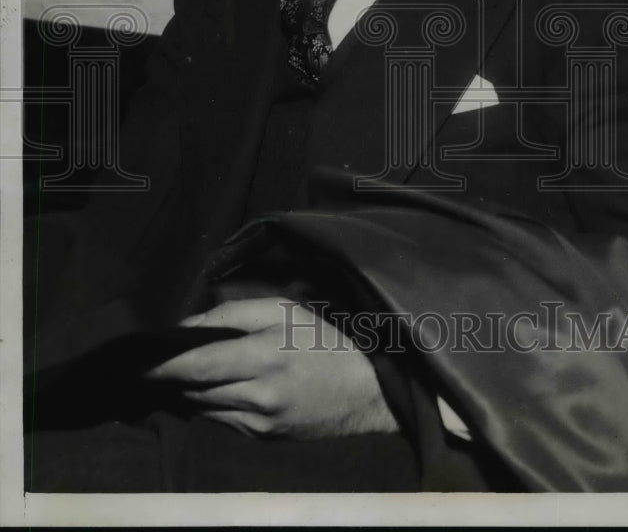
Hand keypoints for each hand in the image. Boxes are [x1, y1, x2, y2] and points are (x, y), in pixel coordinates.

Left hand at [145, 297, 398, 438]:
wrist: (369, 389)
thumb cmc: (326, 338)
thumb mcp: (284, 310)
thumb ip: (231, 316)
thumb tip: (186, 327)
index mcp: (263, 358)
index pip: (196, 365)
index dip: (162, 365)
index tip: (136, 361)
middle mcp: (258, 398)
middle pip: (194, 390)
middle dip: (171, 377)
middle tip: (150, 363)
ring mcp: (260, 425)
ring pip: (205, 408)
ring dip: (189, 391)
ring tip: (179, 372)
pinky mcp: (264, 439)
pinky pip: (224, 420)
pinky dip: (213, 403)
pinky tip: (216, 387)